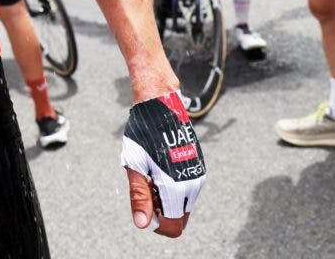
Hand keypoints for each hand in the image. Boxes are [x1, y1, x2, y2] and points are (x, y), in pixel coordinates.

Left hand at [121, 91, 205, 237]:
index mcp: (175, 187)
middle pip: (179, 219)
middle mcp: (192, 184)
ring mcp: (198, 176)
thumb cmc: (143, 134)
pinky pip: (188, 191)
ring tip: (151, 176)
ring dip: (167, 200)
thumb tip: (142, 224)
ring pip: (184, 205)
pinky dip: (175, 189)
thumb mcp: (136, 166)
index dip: (156, 224)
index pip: (173, 227)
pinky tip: (160, 170)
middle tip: (146, 189)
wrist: (161, 106)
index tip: (143, 206)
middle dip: (162, 213)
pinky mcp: (199, 168)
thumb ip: (140, 197)